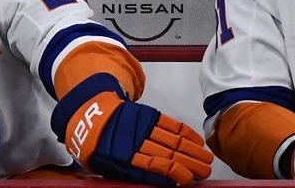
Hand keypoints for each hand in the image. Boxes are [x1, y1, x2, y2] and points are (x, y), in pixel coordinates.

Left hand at [52, 77, 211, 185]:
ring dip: (192, 150)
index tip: (189, 180)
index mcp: (123, 159)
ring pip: (172, 139)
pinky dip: (185, 132)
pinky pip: (169, 123)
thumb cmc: (99, 148)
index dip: (175, 174)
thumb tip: (164, 181)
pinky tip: (196, 141)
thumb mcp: (108, 167)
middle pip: (168, 154)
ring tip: (207, 159)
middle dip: (190, 163)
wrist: (87, 115)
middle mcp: (135, 142)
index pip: (155, 167)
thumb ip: (133, 174)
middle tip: (206, 171)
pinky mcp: (145, 114)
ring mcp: (141, 126)